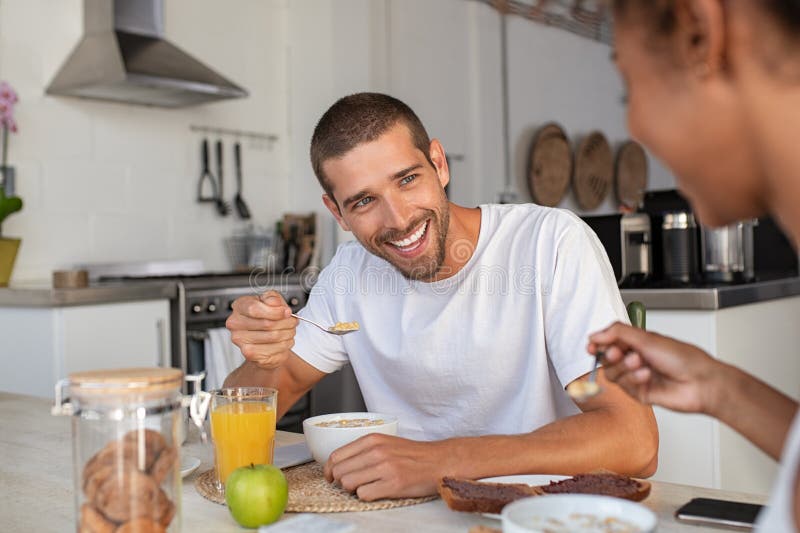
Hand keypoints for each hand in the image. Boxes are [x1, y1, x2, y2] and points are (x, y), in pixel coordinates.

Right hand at [225, 290, 297, 369]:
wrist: (264, 337)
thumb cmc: (267, 317)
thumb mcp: (271, 301)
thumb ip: (273, 299)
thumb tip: (277, 304)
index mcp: (239, 306)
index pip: (254, 309)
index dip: (275, 311)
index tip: (287, 312)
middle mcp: (235, 324)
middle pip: (267, 324)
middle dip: (286, 322)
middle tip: (293, 321)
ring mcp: (240, 340)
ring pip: (273, 336)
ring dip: (288, 333)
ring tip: (290, 330)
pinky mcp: (249, 353)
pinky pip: (274, 349)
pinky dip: (285, 344)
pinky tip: (285, 340)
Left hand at [323, 434, 450, 500]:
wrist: (438, 461)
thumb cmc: (412, 454)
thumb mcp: (386, 442)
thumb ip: (363, 450)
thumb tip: (339, 464)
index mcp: (372, 440)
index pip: (336, 456)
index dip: (329, 470)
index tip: (331, 477)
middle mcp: (376, 452)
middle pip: (339, 472)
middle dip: (341, 481)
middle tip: (352, 484)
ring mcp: (384, 468)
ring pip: (348, 484)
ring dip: (353, 489)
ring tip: (366, 486)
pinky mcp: (392, 485)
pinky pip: (363, 495)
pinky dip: (366, 496)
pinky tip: (376, 491)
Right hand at [587, 322, 725, 414]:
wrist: (700, 382)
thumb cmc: (684, 358)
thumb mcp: (647, 338)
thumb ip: (617, 333)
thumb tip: (595, 335)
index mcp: (638, 342)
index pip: (608, 341)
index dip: (598, 343)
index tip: (592, 345)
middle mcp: (636, 358)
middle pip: (607, 358)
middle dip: (612, 355)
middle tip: (618, 353)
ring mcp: (637, 376)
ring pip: (613, 373)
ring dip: (624, 367)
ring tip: (639, 363)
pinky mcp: (640, 393)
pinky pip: (624, 387)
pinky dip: (633, 379)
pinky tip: (646, 375)